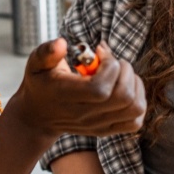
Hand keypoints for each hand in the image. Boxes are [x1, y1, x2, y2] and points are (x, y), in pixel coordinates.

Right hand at [12, 38, 145, 137]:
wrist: (38, 117)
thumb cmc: (41, 83)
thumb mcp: (36, 64)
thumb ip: (47, 52)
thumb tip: (62, 43)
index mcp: (67, 97)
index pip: (101, 88)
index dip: (109, 66)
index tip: (100, 52)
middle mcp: (85, 115)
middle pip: (124, 97)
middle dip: (125, 71)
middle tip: (113, 62)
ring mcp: (98, 125)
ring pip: (135, 108)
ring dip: (134, 84)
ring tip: (120, 74)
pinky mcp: (107, 130)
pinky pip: (135, 121)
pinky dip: (138, 101)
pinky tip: (125, 88)